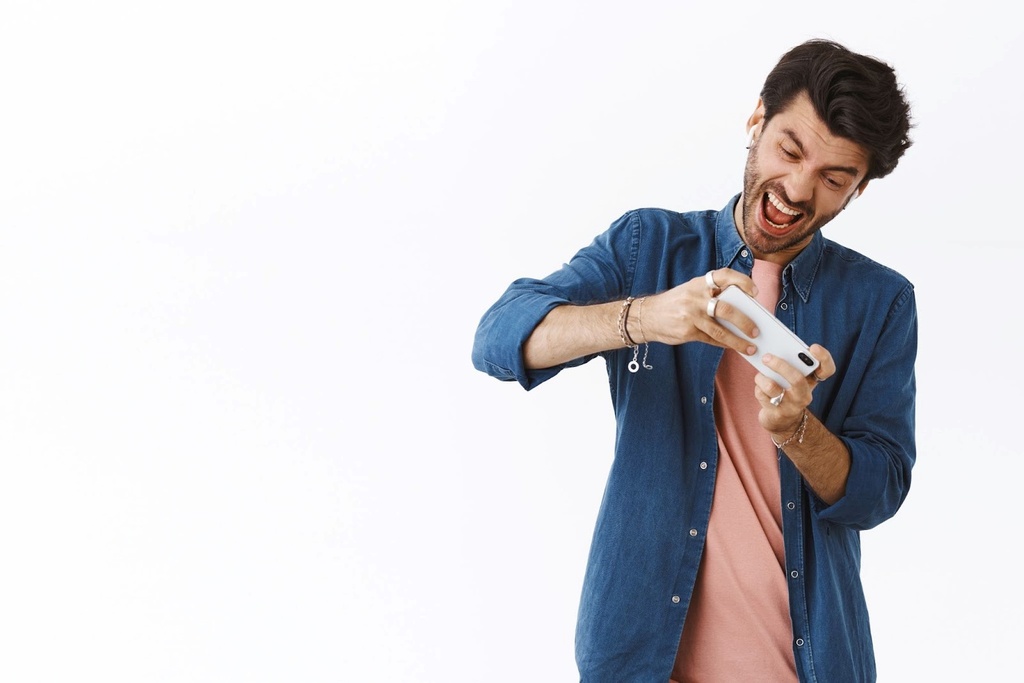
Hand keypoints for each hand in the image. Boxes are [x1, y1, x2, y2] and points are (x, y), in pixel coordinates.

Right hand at [639, 268, 760, 357]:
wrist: (647, 315)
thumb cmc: (676, 303)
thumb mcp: (691, 291)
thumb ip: (712, 296)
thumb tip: (742, 311)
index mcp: (699, 283)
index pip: (724, 275)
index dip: (742, 281)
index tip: (755, 292)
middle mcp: (696, 297)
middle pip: (726, 308)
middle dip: (745, 321)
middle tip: (757, 330)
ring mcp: (691, 315)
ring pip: (720, 330)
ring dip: (738, 341)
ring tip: (751, 347)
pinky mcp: (687, 331)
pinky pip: (711, 339)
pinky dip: (724, 344)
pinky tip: (733, 347)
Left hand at [755, 343, 835, 434]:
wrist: (781, 420)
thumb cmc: (786, 390)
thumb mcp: (791, 377)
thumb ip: (789, 364)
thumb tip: (773, 350)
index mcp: (812, 381)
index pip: (827, 370)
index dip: (824, 358)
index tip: (813, 347)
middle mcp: (805, 395)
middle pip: (797, 379)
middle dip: (779, 365)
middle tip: (766, 357)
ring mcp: (791, 406)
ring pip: (771, 386)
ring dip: (761, 377)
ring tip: (760, 375)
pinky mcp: (777, 413)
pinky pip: (761, 394)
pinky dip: (758, 387)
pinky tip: (761, 388)